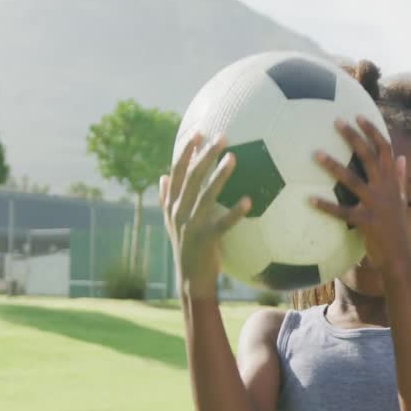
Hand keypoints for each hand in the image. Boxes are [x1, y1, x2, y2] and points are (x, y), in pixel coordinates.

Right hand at [160, 132, 251, 298]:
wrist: (190, 278)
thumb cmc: (186, 247)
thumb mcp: (172, 222)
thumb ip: (166, 198)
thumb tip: (162, 176)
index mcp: (172, 205)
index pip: (177, 172)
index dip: (186, 151)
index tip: (197, 133)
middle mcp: (179, 211)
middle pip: (192, 176)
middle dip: (206, 154)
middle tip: (223, 137)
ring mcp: (191, 225)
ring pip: (205, 194)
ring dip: (219, 174)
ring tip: (233, 158)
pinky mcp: (206, 239)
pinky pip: (223, 223)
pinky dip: (235, 212)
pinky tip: (248, 200)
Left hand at [309, 116, 410, 272]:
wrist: (400, 256)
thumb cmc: (397, 228)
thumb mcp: (402, 200)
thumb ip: (401, 179)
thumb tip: (402, 157)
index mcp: (392, 182)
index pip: (385, 149)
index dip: (372, 131)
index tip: (358, 115)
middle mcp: (385, 189)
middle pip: (369, 156)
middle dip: (353, 137)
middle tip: (336, 121)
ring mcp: (376, 205)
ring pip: (352, 180)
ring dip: (333, 165)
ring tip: (315, 153)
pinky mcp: (365, 222)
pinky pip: (342, 212)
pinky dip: (325, 206)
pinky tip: (308, 199)